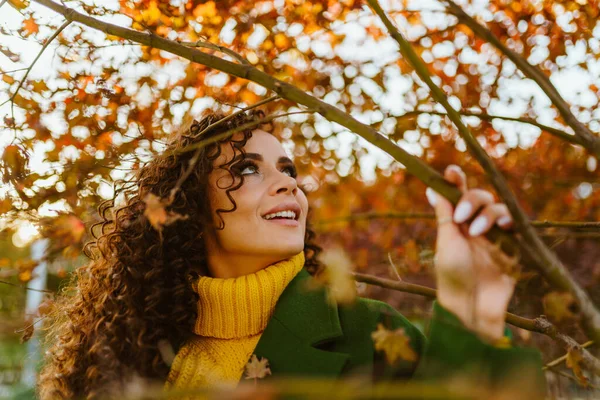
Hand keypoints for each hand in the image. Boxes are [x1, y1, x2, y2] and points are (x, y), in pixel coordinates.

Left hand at [426, 165, 516, 341]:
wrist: (472, 305)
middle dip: (472, 200)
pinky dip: (509, 221)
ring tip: (476, 232)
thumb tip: (431, 188)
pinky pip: (516, 224)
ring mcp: (494, 235)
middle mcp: (475, 225)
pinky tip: (503, 228)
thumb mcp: (446, 242)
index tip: (451, 171)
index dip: (456, 180)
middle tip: (461, 217)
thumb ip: (444, 215)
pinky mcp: (512, 246)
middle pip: (480, 197)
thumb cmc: (452, 275)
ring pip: (498, 208)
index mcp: (455, 223)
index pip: (457, 195)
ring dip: (487, 214)